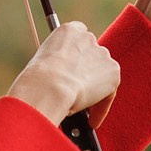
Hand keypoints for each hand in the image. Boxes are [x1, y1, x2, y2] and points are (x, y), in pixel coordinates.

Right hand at [6, 21, 120, 126]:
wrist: (49, 86)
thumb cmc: (37, 79)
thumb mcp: (43, 64)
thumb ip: (58, 65)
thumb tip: (62, 80)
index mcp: (69, 30)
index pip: (78, 40)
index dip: (75, 58)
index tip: (71, 72)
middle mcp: (88, 37)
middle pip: (92, 57)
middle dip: (86, 74)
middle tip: (78, 93)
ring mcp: (102, 54)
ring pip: (101, 74)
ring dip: (94, 90)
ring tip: (84, 109)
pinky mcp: (113, 72)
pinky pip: (109, 93)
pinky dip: (101, 108)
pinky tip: (91, 120)